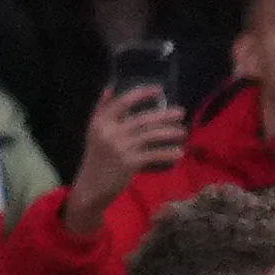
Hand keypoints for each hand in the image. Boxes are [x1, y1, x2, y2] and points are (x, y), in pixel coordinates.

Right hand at [69, 82, 187, 220]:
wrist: (91, 186)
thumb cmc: (97, 157)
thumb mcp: (94, 132)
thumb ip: (102, 110)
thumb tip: (110, 88)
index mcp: (100, 122)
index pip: (122, 102)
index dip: (141, 94)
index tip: (158, 89)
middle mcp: (109, 132)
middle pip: (142, 119)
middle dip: (164, 115)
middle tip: (181, 112)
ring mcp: (120, 147)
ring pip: (150, 135)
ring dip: (170, 133)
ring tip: (183, 132)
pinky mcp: (128, 163)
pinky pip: (153, 154)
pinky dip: (167, 153)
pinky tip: (179, 153)